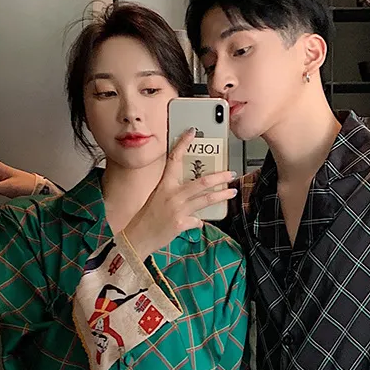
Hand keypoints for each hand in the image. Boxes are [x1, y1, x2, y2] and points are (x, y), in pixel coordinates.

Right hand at [124, 129, 237, 258]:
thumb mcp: (158, 198)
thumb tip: (190, 193)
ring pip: (205, 199)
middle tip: (230, 173)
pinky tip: (198, 222)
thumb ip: (174, 193)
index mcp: (164, 185)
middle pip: (202, 182)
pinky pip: (197, 220)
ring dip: (221, 195)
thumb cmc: (147, 217)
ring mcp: (177, 209)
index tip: (192, 132)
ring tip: (232, 192)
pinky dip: (199, 221)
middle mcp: (172, 195)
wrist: (138, 237)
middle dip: (220, 177)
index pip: (174, 159)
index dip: (183, 144)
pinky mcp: (180, 223)